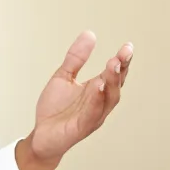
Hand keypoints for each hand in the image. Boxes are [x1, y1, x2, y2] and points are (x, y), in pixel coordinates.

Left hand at [15, 32, 133, 169]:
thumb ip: (76, 58)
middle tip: (124, 53)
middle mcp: (99, 103)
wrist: (41, 136)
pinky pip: (92, 114)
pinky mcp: (81, 128)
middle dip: (121, 69)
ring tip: (113, 65)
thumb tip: (90, 33)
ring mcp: (92, 117)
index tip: (128, 45)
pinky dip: (96, 101)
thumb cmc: (55, 110)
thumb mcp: (63, 77)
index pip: (114, 74)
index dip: (122, 61)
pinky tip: (98, 87)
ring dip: (113, 83)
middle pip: (116, 85)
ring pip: (108, 100)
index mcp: (97, 91)